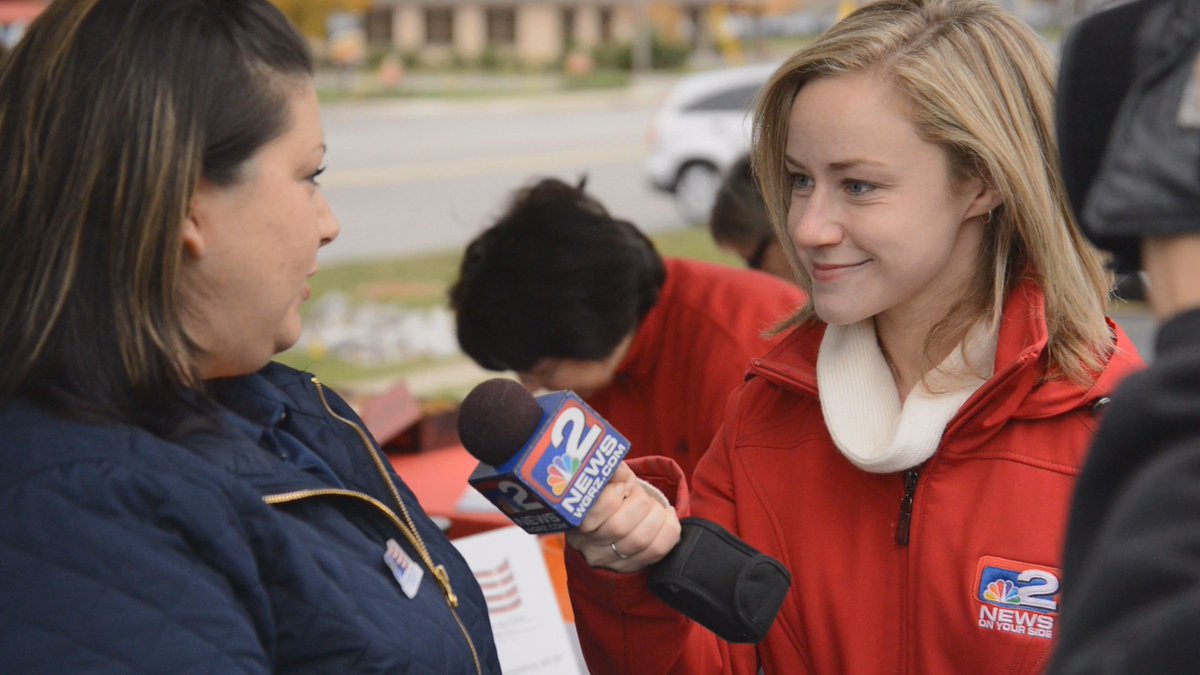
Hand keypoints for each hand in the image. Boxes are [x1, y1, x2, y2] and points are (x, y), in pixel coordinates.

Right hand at [565, 462, 680, 571]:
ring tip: (655, 505)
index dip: (610, 498)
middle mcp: (587, 545)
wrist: (614, 518)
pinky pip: (657, 550)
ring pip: (640, 540)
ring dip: (656, 515)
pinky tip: (667, 516)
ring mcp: (609, 560)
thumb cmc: (608, 492)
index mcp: (574, 520)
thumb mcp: (604, 478)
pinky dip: (669, 528)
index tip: (622, 487)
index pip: (588, 518)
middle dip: (639, 503)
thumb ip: (608, 470)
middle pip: (619, 528)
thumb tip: (613, 464)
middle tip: (641, 494)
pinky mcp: (630, 567)